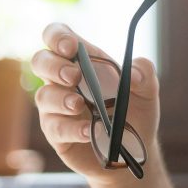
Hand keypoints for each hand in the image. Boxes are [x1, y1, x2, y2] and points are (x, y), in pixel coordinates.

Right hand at [31, 23, 160, 184]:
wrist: (133, 152)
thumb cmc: (135, 113)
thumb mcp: (147, 91)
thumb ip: (145, 74)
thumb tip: (133, 73)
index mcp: (82, 61)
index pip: (57, 37)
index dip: (58, 36)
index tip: (72, 47)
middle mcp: (63, 81)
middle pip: (41, 61)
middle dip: (54, 65)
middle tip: (74, 76)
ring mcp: (56, 108)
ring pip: (43, 96)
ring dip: (60, 98)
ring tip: (78, 104)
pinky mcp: (57, 134)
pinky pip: (55, 127)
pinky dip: (71, 128)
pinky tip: (88, 130)